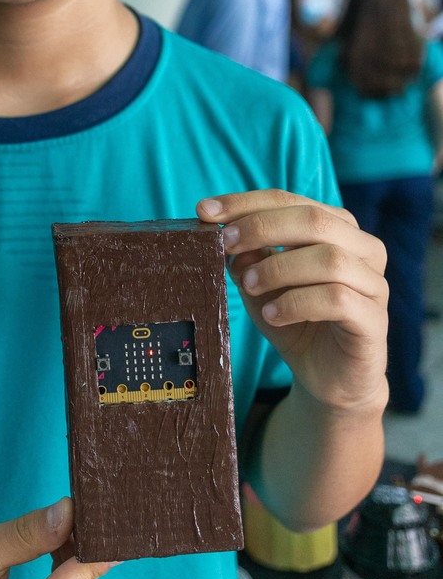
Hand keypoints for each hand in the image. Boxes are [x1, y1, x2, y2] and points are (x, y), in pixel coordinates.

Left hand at [197, 191, 388, 411]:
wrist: (327, 378)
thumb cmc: (295, 322)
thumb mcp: (260, 285)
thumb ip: (247, 258)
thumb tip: (228, 236)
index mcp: (336, 228)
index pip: (289, 200)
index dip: (245, 203)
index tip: (205, 211)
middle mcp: (363, 248)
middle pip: (313, 219)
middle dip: (262, 227)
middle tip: (225, 244)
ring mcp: (374, 283)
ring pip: (329, 258)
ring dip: (278, 268)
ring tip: (248, 286)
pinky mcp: (375, 320)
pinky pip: (338, 299)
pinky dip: (297, 303)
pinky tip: (272, 314)